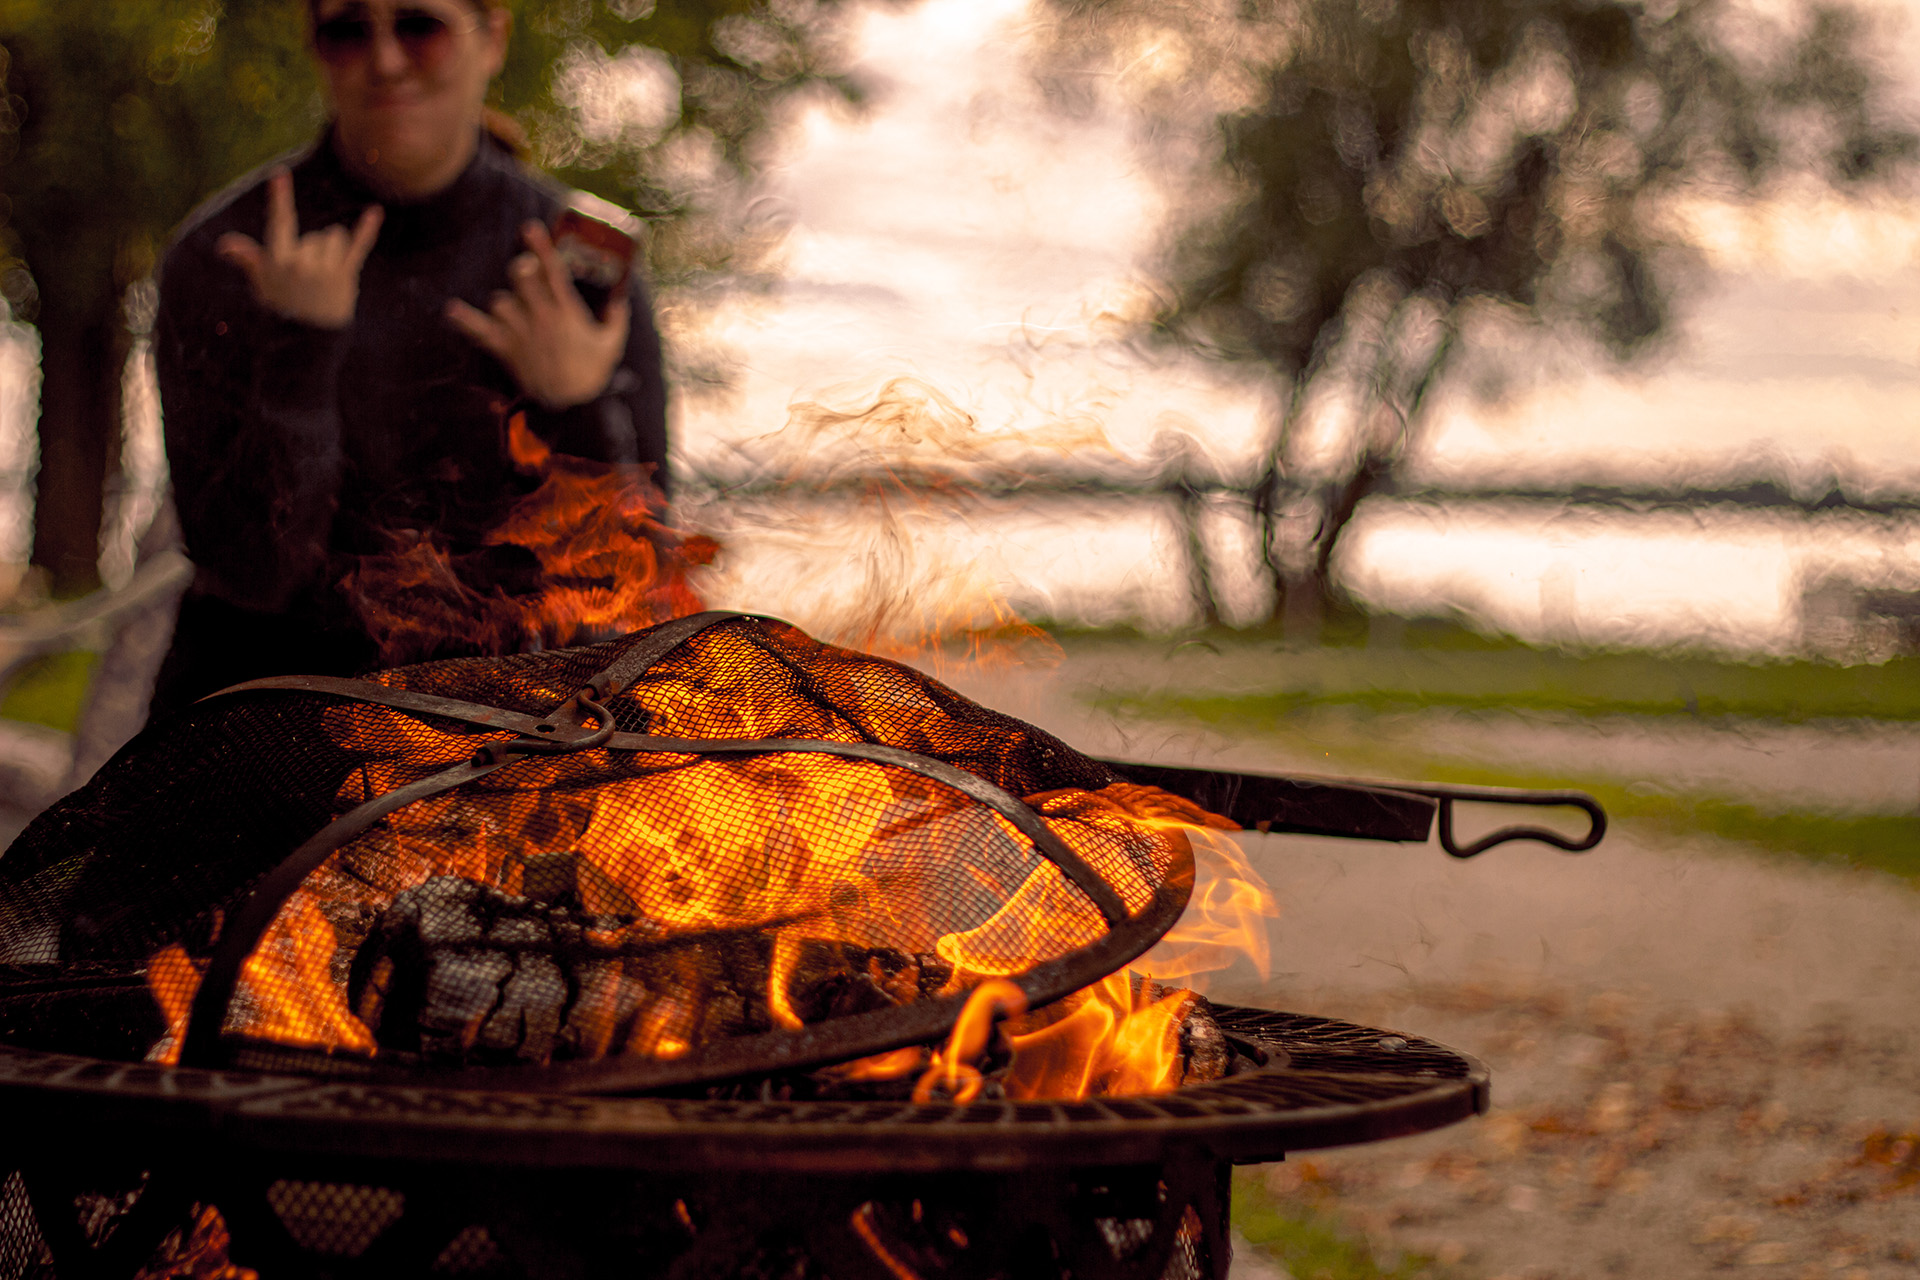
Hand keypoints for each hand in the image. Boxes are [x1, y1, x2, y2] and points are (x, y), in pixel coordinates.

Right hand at [217, 169, 382, 329]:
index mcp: (278, 259)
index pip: (279, 222)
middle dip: (314, 250)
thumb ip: (248, 258)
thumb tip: (224, 245)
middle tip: (308, 278)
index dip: (280, 197)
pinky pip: (359, 246)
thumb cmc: (282, 304)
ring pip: (335, 238)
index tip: (280, 173)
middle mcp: (301, 262)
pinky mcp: (346, 276)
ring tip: (325, 277)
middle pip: (315, 235)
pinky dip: (368, 229)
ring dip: (333, 251)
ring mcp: (325, 269)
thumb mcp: (262, 281)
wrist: (308, 336)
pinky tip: (375, 212)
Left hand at [444, 221, 630, 409]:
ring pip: (500, 300)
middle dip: (521, 268)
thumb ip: (617, 316)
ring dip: (505, 300)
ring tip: (514, 309)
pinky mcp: (507, 349)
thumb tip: (620, 297)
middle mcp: (541, 317)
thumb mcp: (613, 343)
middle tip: (526, 272)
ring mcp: (521, 333)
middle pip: (520, 276)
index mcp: (567, 311)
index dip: (540, 246)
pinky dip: (465, 321)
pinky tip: (451, 310)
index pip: (552, 270)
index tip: (530, 227)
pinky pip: (480, 331)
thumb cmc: (593, 373)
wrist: (573, 405)